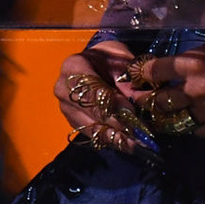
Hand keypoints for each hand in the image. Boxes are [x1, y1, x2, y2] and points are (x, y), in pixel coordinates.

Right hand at [52, 41, 154, 157]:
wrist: (97, 64)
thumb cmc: (110, 59)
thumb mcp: (121, 61)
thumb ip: (129, 80)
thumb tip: (141, 104)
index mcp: (72, 67)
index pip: (89, 88)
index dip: (110, 101)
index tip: (131, 111)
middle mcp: (63, 89)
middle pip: (89, 111)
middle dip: (115, 123)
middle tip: (138, 133)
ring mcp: (66, 108)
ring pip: (90, 127)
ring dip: (115, 137)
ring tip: (136, 143)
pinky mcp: (73, 123)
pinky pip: (92, 135)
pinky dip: (111, 140)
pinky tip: (127, 144)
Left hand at [123, 30, 204, 136]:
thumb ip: (194, 55)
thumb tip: (177, 63)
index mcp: (194, 63)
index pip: (153, 71)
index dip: (142, 73)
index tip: (138, 74)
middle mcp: (197, 89)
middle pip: (158, 100)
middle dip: (148, 98)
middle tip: (142, 96)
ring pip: (175, 119)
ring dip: (168, 114)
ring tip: (162, 111)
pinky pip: (197, 131)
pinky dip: (192, 125)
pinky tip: (191, 117)